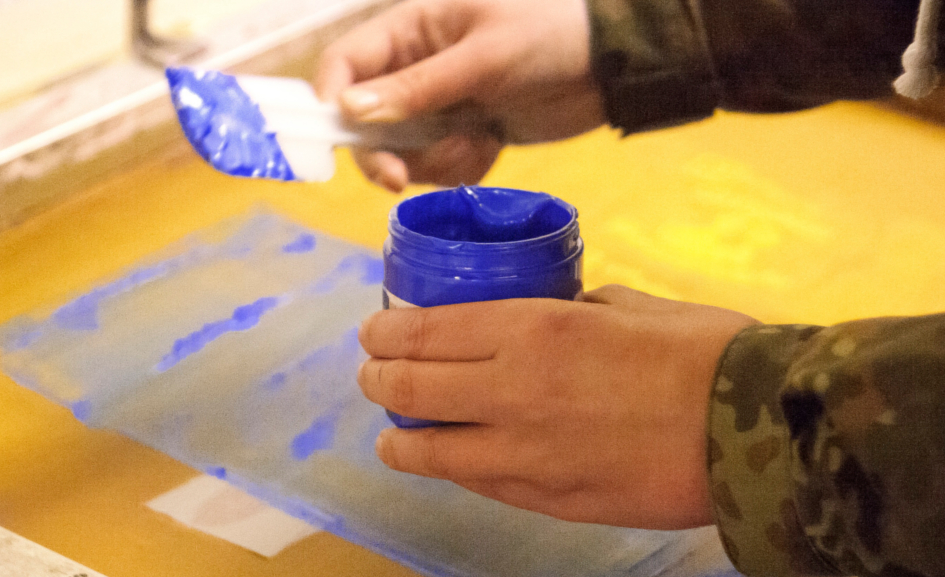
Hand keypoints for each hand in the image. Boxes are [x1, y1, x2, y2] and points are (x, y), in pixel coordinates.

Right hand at [314, 0, 603, 190]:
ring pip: (403, 151)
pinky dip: (460, 166)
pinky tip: (490, 148)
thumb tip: (351, 111)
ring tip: (476, 143)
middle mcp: (416, 68)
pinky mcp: (465, 134)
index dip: (331, 100)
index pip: (346, 63)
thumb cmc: (550, 38)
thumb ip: (419, 88)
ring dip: (433, 161)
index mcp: (412, 28)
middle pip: (365, 120)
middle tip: (400, 179)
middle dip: (383, 153)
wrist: (613, 67)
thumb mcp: (484, 59)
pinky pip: (439, 165)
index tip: (342, 139)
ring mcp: (440, 105)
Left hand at [356, 285, 758, 528]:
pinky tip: (450, 465)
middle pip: (413, 389)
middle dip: (380, 380)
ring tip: (393, 436)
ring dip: (401, 439)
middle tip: (374, 376)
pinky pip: (481, 485)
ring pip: (432, 451)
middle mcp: (513, 391)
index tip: (372, 333)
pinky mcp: (550, 500)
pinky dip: (454, 471)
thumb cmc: (704, 351)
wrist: (754, 431)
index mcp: (533, 328)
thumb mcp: (630, 304)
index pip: (426, 332)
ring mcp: (526, 455)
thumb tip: (553, 314)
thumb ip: (575, 308)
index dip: (386, 334)